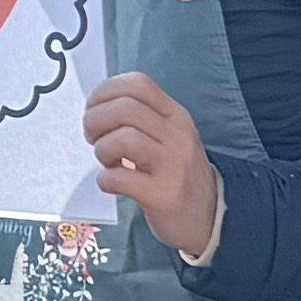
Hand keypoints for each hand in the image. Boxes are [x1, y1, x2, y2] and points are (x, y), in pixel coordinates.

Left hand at [84, 72, 225, 260]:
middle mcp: (177, 135)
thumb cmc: (176, 173)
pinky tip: (112, 184)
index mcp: (175, 115)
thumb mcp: (168, 137)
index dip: (105, 92)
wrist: (208, 216)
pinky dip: (105, 180)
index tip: (94, 109)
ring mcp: (172, 165)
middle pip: (124, 108)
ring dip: (102, 149)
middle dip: (95, 120)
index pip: (138, 84)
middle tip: (92, 137)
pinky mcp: (162, 194)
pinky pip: (119, 178)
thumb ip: (140, 119)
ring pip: (122, 138)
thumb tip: (96, 108)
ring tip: (107, 162)